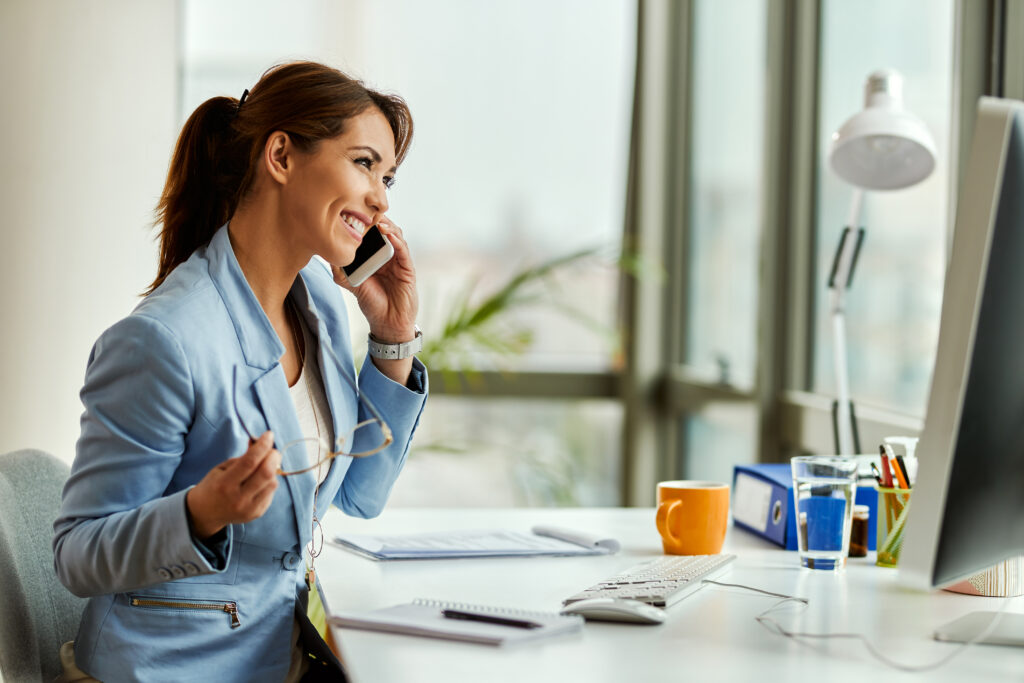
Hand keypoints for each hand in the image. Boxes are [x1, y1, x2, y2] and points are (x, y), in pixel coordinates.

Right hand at [185, 431, 281, 539]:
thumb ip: (243, 457)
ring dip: (272, 470)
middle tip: (272, 450)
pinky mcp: (257, 513)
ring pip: (272, 483)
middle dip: (273, 456)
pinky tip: (259, 481)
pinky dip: (269, 482)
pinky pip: (271, 492)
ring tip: (262, 467)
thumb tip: (261, 441)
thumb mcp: (222, 468)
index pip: (250, 462)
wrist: (205, 513)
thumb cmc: (214, 485)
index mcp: (225, 484)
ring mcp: (249, 508)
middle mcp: (238, 498)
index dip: (262, 446)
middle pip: (266, 473)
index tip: (269, 434)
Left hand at [332, 216, 417, 342]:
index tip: (352, 212)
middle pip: (385, 230)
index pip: (372, 234)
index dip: (364, 222)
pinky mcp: (408, 269)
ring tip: (376, 219)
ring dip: (387, 226)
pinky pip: (403, 250)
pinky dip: (396, 240)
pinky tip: (388, 233)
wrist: (387, 324)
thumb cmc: (372, 303)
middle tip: (364, 208)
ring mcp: (399, 261)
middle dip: (376, 218)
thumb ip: (341, 271)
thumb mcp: (353, 284)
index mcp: (376, 257)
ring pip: (396, 236)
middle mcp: (389, 256)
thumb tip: (326, 257)